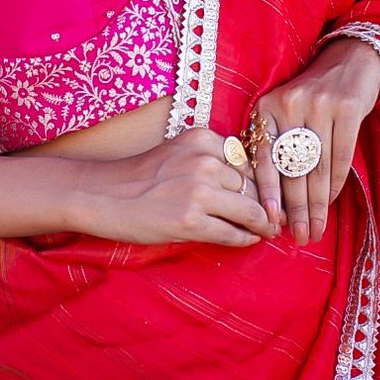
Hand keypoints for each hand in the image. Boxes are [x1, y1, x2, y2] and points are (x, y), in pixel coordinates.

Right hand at [86, 127, 274, 246]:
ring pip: (250, 211)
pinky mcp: (191, 221)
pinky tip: (247, 240)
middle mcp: (204, 161)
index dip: (263, 182)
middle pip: (252, 187)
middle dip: (265, 205)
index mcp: (203, 138)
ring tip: (266, 232)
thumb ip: (214, 160)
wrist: (104, 194)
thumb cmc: (143, 175)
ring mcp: (198, 191)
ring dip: (262, 225)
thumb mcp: (180, 151)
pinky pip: (233, 233)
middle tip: (275, 219)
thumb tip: (256, 186)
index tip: (271, 196)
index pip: (250, 161)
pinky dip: (245, 239)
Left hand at [249, 37, 379, 246]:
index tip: (269, 222)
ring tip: (315, 230)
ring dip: (316, 205)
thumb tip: (274, 200)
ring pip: (316, 168)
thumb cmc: (312, 96)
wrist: (348, 61)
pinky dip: (336, 184)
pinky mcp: (346, 108)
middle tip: (298, 237)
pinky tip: (330, 203)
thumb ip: (276, 145)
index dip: (267, 193)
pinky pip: (340, 157)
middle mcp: (289, 104)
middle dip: (295, 208)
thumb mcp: (285, 112)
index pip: (263, 157)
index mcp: (266, 108)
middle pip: (291, 168)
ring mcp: (318, 105)